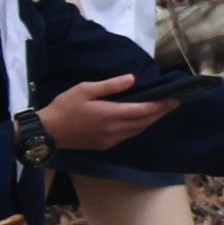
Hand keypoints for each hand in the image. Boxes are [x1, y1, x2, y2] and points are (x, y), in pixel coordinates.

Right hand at [37, 73, 177, 153]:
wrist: (48, 132)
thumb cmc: (65, 107)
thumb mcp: (86, 89)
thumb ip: (111, 85)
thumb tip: (132, 79)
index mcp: (111, 114)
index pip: (143, 110)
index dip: (160, 105)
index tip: (174, 99)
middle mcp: (115, 130)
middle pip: (144, 122)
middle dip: (160, 113)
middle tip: (173, 104)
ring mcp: (111, 140)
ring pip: (137, 130)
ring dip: (150, 121)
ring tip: (160, 111)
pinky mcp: (105, 145)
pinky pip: (128, 136)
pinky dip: (138, 127)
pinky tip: (139, 121)